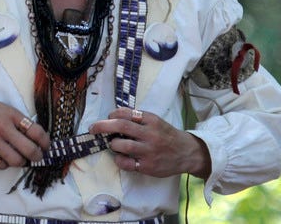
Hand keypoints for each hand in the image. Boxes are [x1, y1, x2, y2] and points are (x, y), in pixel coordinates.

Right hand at [0, 94, 49, 169]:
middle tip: (37, 157)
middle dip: (38, 157)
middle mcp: (3, 128)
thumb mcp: (3, 108)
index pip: (36, 132)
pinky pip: (0, 165)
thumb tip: (35, 138)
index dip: (45, 142)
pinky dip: (6, 165)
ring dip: (22, 162)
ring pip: (16, 161)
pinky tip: (5, 159)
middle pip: (30, 150)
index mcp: (11, 114)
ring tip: (20, 159)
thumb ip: (18, 121)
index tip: (45, 146)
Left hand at [89, 107, 211, 178]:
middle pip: (121, 126)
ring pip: (121, 145)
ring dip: (112, 144)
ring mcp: (149, 151)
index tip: (108, 117)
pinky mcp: (148, 166)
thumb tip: (113, 117)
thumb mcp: (156, 121)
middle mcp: (150, 134)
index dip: (112, 114)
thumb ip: (138, 118)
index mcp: (151, 120)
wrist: (187, 153)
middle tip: (92, 128)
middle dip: (102, 126)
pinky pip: (126, 163)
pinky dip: (118, 159)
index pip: (126, 113)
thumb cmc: (166, 135)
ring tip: (113, 144)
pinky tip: (120, 157)